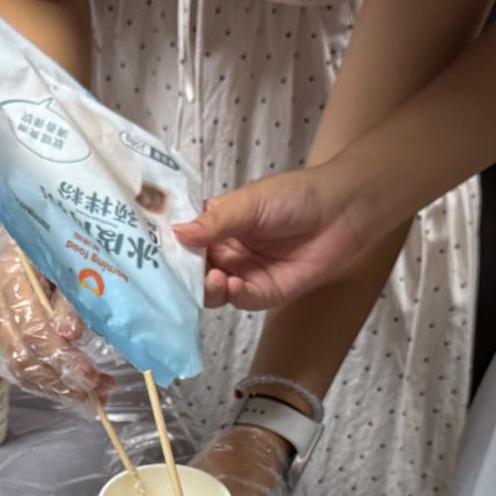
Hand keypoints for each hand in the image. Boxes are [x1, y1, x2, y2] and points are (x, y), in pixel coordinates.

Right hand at [0, 229, 114, 409]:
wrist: (20, 219)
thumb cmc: (50, 234)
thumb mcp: (67, 255)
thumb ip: (69, 294)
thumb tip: (70, 335)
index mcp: (10, 277)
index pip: (34, 332)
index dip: (63, 360)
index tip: (93, 379)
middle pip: (22, 357)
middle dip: (61, 384)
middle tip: (97, 395)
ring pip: (15, 366)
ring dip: (53, 388)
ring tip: (87, 396)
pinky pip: (10, 364)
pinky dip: (38, 381)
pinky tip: (63, 386)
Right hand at [173, 164, 373, 310]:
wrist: (344, 210)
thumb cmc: (296, 196)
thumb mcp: (250, 203)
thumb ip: (215, 222)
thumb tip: (176, 233)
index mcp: (218, 226)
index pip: (185, 241)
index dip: (169, 247)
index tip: (151, 251)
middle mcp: (227, 251)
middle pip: (194, 271)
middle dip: (184, 274)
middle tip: (179, 273)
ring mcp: (245, 273)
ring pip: (213, 290)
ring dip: (207, 287)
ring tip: (213, 277)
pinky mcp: (267, 292)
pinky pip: (242, 299)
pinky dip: (232, 295)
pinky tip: (230, 284)